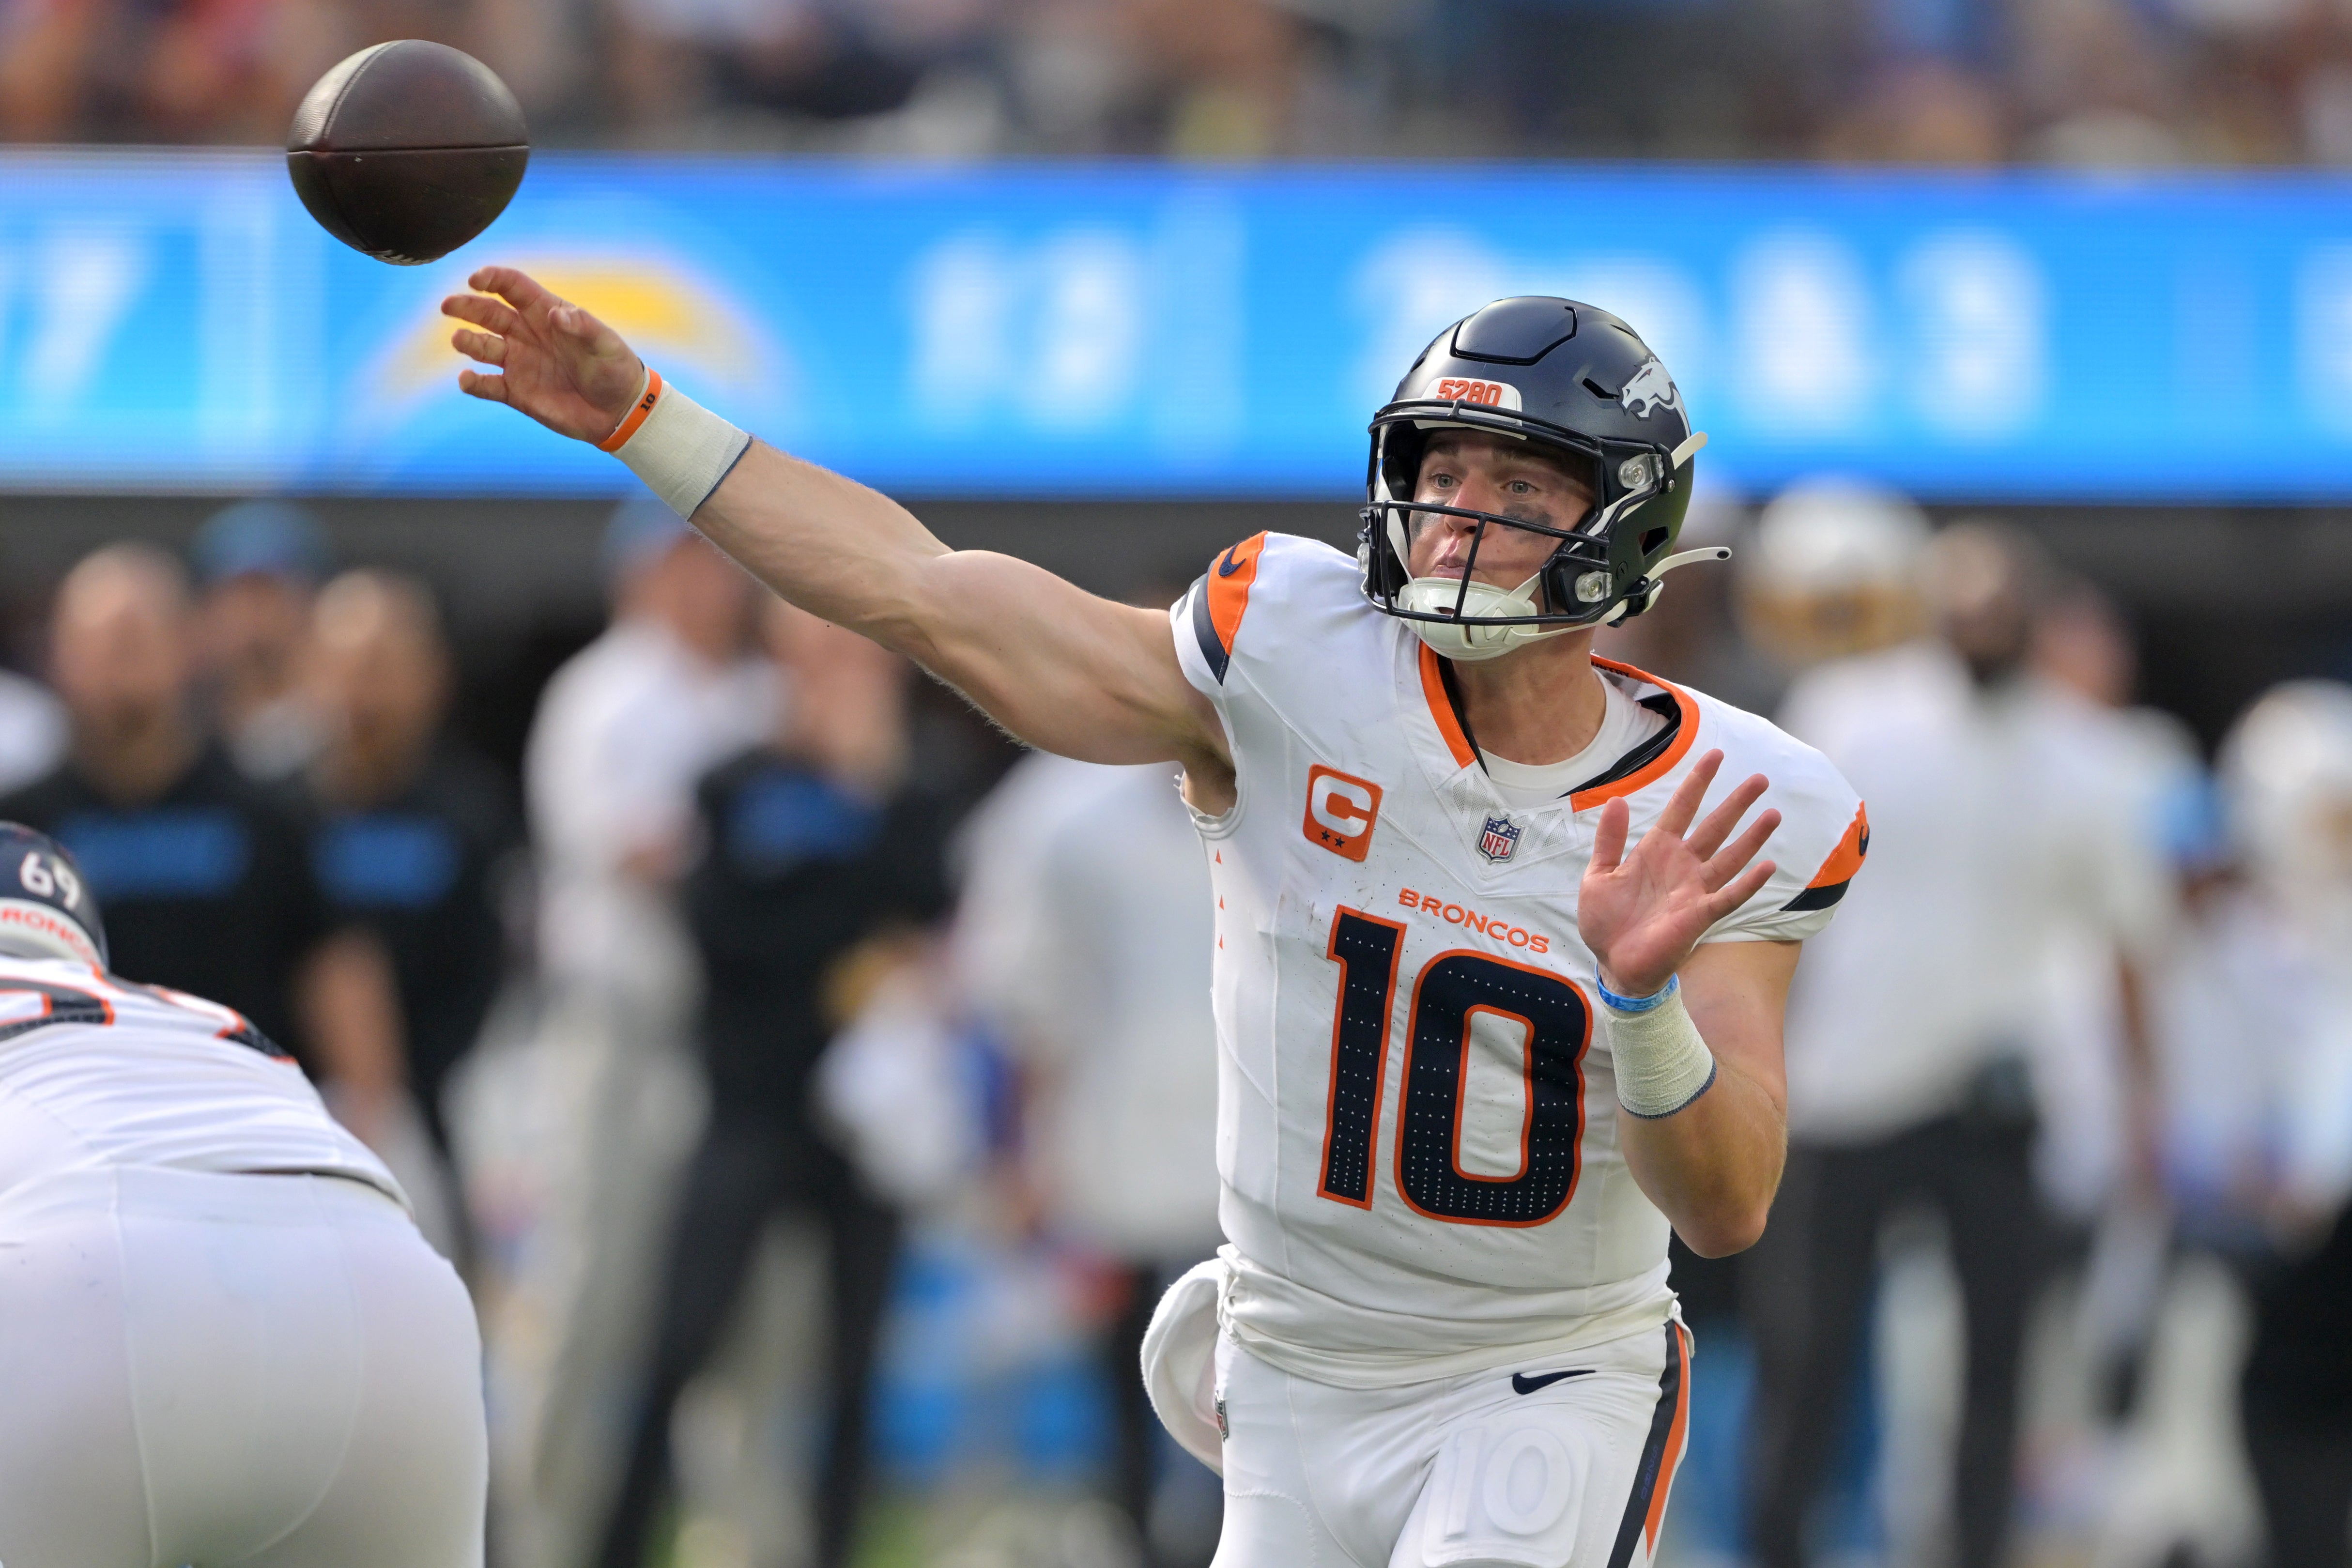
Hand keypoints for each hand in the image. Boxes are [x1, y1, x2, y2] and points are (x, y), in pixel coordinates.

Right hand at [441, 266, 645, 442]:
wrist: (619, 411)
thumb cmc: (616, 369)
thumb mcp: (606, 344)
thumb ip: (582, 326)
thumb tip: (555, 314)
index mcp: (546, 313)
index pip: (513, 288)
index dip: (493, 279)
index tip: (476, 279)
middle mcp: (526, 334)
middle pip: (488, 313)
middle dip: (466, 306)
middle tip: (448, 305)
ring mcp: (519, 362)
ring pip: (482, 346)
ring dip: (468, 342)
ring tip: (460, 341)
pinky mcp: (516, 392)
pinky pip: (487, 386)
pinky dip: (473, 383)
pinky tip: (466, 380)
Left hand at [1578, 749, 1779, 997]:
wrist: (1613, 964)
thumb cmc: (1607, 922)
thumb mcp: (1599, 874)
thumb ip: (1609, 840)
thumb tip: (1617, 800)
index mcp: (1656, 850)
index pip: (1682, 808)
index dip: (1697, 782)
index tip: (1715, 755)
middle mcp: (1682, 865)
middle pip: (1714, 827)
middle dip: (1736, 803)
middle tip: (1760, 778)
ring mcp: (1694, 890)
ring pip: (1730, 857)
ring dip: (1752, 837)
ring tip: (1773, 813)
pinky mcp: (1699, 916)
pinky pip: (1729, 896)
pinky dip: (1749, 883)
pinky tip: (1769, 866)